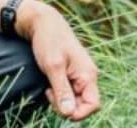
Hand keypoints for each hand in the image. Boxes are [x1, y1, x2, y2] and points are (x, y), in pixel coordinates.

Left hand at [18, 1, 100, 120]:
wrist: (43, 23)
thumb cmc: (49, 41)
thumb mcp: (53, 66)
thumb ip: (62, 91)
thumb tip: (69, 113)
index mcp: (88, 74)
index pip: (93, 105)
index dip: (79, 113)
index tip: (61, 108)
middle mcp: (87, 77)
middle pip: (83, 105)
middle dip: (66, 106)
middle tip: (49, 94)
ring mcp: (80, 77)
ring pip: (74, 101)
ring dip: (61, 101)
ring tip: (49, 88)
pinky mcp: (71, 76)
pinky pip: (69, 94)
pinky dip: (58, 95)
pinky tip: (49, 86)